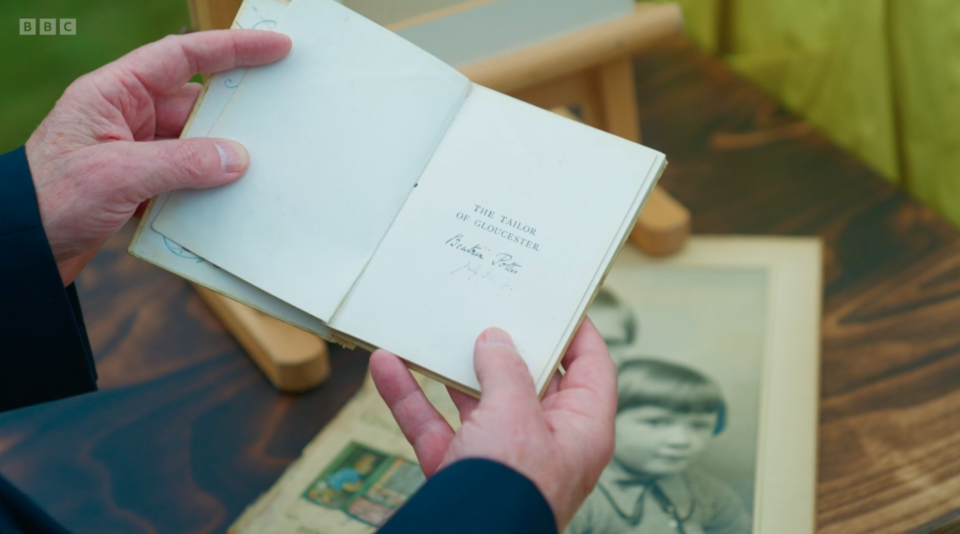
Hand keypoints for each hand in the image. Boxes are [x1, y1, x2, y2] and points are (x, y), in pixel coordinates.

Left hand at [24, 30, 291, 284]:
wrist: (19, 249)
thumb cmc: (50, 200)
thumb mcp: (116, 175)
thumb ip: (180, 163)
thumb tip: (238, 158)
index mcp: (113, 93)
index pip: (182, 56)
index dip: (233, 48)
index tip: (276, 46)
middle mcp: (126, 116)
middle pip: (195, 105)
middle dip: (234, 117)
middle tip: (281, 121)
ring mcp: (134, 151)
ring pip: (195, 146)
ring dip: (221, 161)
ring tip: (260, 172)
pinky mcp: (139, 184)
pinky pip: (186, 178)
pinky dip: (207, 189)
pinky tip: (228, 202)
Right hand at [370, 319, 616, 530]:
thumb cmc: (511, 490)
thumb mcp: (515, 416)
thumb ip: (506, 370)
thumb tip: (495, 340)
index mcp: (580, 429)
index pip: (591, 369)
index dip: (578, 331)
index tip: (557, 300)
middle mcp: (544, 441)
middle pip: (529, 380)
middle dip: (504, 345)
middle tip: (491, 305)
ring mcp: (499, 456)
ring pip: (476, 401)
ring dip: (450, 369)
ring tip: (435, 329)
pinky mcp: (460, 469)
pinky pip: (435, 424)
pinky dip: (411, 398)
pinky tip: (388, 365)